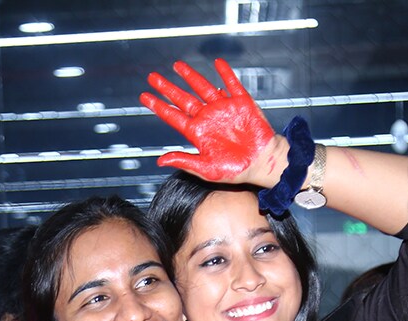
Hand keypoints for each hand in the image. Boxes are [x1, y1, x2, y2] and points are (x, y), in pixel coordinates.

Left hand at [140, 58, 285, 183]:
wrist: (262, 164)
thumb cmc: (235, 170)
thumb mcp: (206, 169)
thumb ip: (184, 161)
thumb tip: (160, 160)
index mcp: (198, 133)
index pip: (173, 116)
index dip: (158, 105)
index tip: (144, 96)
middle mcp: (208, 118)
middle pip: (183, 99)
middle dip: (167, 87)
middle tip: (153, 77)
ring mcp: (223, 109)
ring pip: (203, 88)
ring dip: (190, 76)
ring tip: (177, 66)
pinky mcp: (241, 103)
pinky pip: (232, 84)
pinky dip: (225, 73)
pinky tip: (217, 63)